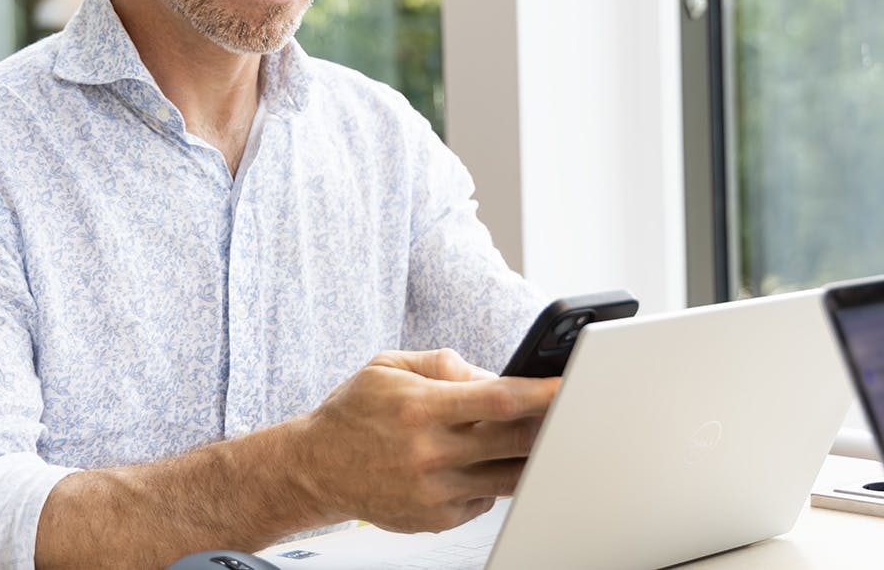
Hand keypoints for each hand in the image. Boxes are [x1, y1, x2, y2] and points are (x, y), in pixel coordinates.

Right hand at [292, 348, 558, 532]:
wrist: (316, 467)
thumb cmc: (355, 412)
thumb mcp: (389, 366)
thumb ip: (444, 363)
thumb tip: (493, 375)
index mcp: (421, 406)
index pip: (498, 399)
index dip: (541, 394)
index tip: (567, 387)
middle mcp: (429, 452)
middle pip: (513, 442)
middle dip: (547, 427)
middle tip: (564, 413)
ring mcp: (434, 491)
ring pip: (507, 477)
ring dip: (526, 458)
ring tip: (526, 439)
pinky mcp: (435, 519)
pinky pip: (484, 499)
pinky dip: (490, 479)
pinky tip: (474, 464)